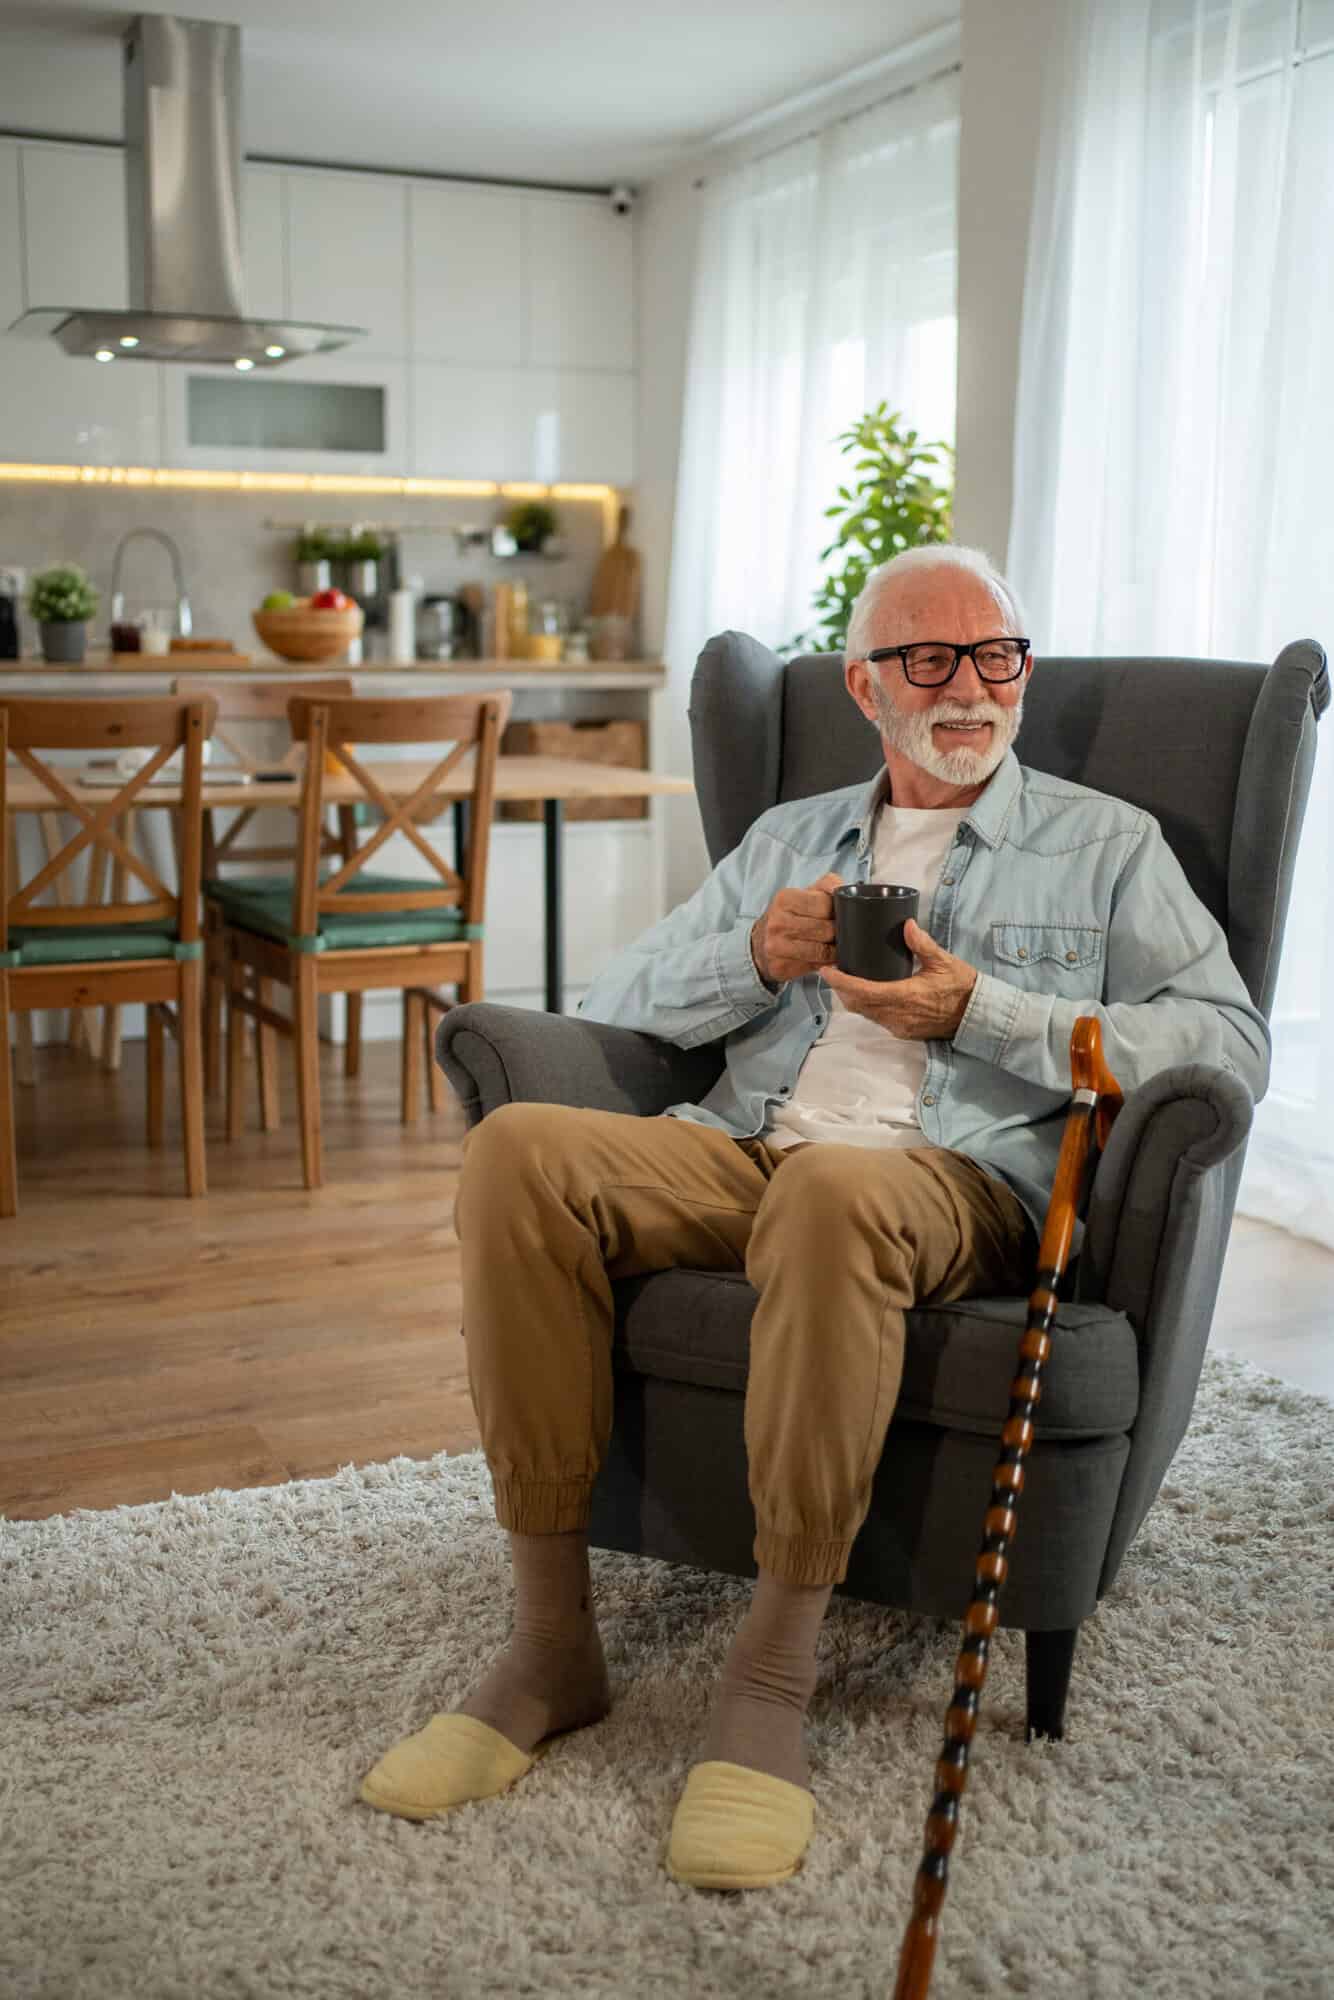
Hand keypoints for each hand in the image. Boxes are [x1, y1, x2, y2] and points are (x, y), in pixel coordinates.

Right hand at [750, 872, 841, 986]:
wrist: (760, 943)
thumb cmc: (789, 916)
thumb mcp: (804, 894)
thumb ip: (828, 884)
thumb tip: (845, 889)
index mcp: (784, 899)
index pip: (824, 904)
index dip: (838, 910)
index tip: (837, 914)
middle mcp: (777, 922)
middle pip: (826, 929)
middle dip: (837, 932)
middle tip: (838, 931)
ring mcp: (777, 946)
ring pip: (823, 951)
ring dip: (834, 950)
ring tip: (833, 945)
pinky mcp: (780, 966)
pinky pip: (815, 966)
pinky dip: (825, 963)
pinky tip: (822, 957)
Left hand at [821, 918, 977, 1040]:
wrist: (977, 1015)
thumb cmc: (962, 987)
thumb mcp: (944, 961)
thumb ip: (923, 944)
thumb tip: (907, 924)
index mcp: (905, 996)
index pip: (863, 991)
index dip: (841, 982)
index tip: (827, 970)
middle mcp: (898, 1015)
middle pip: (857, 1005)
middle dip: (841, 989)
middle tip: (833, 971)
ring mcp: (899, 1026)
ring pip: (865, 1014)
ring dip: (852, 999)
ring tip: (845, 980)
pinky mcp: (903, 1031)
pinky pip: (877, 1019)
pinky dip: (866, 1006)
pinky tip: (866, 993)